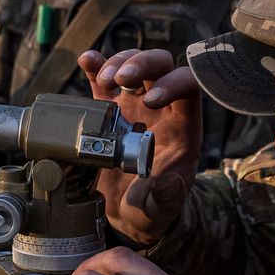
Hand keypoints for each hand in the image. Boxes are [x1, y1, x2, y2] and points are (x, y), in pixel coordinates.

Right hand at [78, 48, 202, 244]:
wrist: (125, 214)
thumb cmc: (150, 209)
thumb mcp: (161, 209)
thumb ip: (168, 198)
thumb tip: (170, 183)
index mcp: (183, 126)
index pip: (189, 88)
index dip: (173, 84)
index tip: (149, 100)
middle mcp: (160, 108)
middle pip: (160, 66)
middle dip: (141, 63)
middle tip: (119, 79)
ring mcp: (132, 104)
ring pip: (132, 64)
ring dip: (117, 62)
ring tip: (101, 81)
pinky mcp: (107, 109)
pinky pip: (102, 78)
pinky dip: (94, 65)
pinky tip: (86, 60)